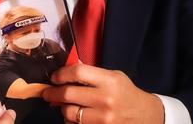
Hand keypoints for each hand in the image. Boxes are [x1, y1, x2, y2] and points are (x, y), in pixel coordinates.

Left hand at [42, 64, 163, 123]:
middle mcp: (106, 99)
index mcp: (110, 81)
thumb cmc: (126, 94)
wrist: (145, 116)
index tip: (55, 77)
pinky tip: (75, 117)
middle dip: (52, 92)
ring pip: (69, 113)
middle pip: (68, 94)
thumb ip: (92, 74)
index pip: (78, 72)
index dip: (61, 74)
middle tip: (47, 92)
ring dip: (62, 108)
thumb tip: (65, 73)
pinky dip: (71, 121)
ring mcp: (103, 118)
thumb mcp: (114, 77)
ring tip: (64, 104)